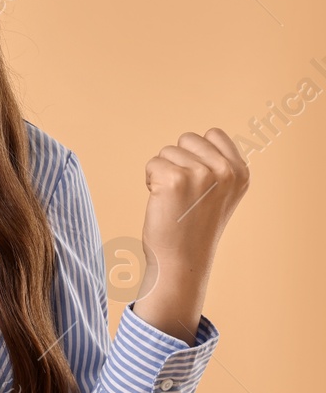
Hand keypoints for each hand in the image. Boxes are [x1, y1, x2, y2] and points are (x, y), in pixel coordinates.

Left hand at [134, 127, 249, 339]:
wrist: (182, 259)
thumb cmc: (195, 225)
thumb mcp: (221, 192)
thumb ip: (218, 164)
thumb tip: (202, 138)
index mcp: (241, 171)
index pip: (213, 133)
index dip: (196, 153)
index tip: (198, 181)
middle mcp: (225, 171)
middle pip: (187, 139)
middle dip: (178, 161)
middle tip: (184, 193)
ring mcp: (202, 174)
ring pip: (166, 151)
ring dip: (163, 172)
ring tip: (175, 200)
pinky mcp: (175, 180)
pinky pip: (152, 164)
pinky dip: (150, 181)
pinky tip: (163, 202)